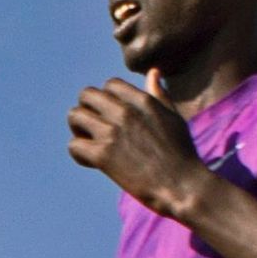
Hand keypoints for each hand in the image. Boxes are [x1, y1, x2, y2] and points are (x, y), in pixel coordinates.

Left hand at [68, 79, 215, 217]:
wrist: (182, 185)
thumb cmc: (181, 153)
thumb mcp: (173, 117)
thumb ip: (159, 95)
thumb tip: (153, 72)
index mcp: (143, 100)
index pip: (110, 85)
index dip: (107, 99)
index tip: (112, 116)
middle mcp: (125, 112)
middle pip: (86, 95)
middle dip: (87, 109)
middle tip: (95, 128)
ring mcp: (112, 133)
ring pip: (74, 116)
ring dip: (78, 129)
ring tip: (90, 143)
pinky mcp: (103, 155)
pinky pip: (73, 145)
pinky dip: (78, 154)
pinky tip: (92, 162)